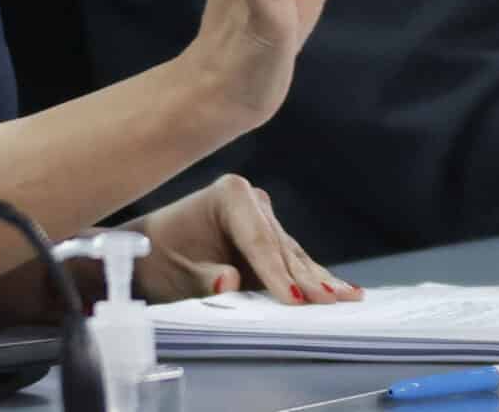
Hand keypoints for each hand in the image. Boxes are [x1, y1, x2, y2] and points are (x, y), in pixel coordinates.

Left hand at [128, 173, 361, 304]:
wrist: (150, 252)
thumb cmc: (159, 258)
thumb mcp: (176, 273)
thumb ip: (206, 279)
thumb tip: (230, 281)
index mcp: (229, 195)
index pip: (260, 241)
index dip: (278, 273)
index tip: (295, 300)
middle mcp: (252, 200)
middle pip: (282, 247)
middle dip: (306, 278)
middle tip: (331, 302)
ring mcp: (263, 217)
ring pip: (294, 255)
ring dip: (319, 279)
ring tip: (349, 296)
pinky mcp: (269, 237)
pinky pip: (293, 261)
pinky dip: (313, 278)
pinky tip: (341, 290)